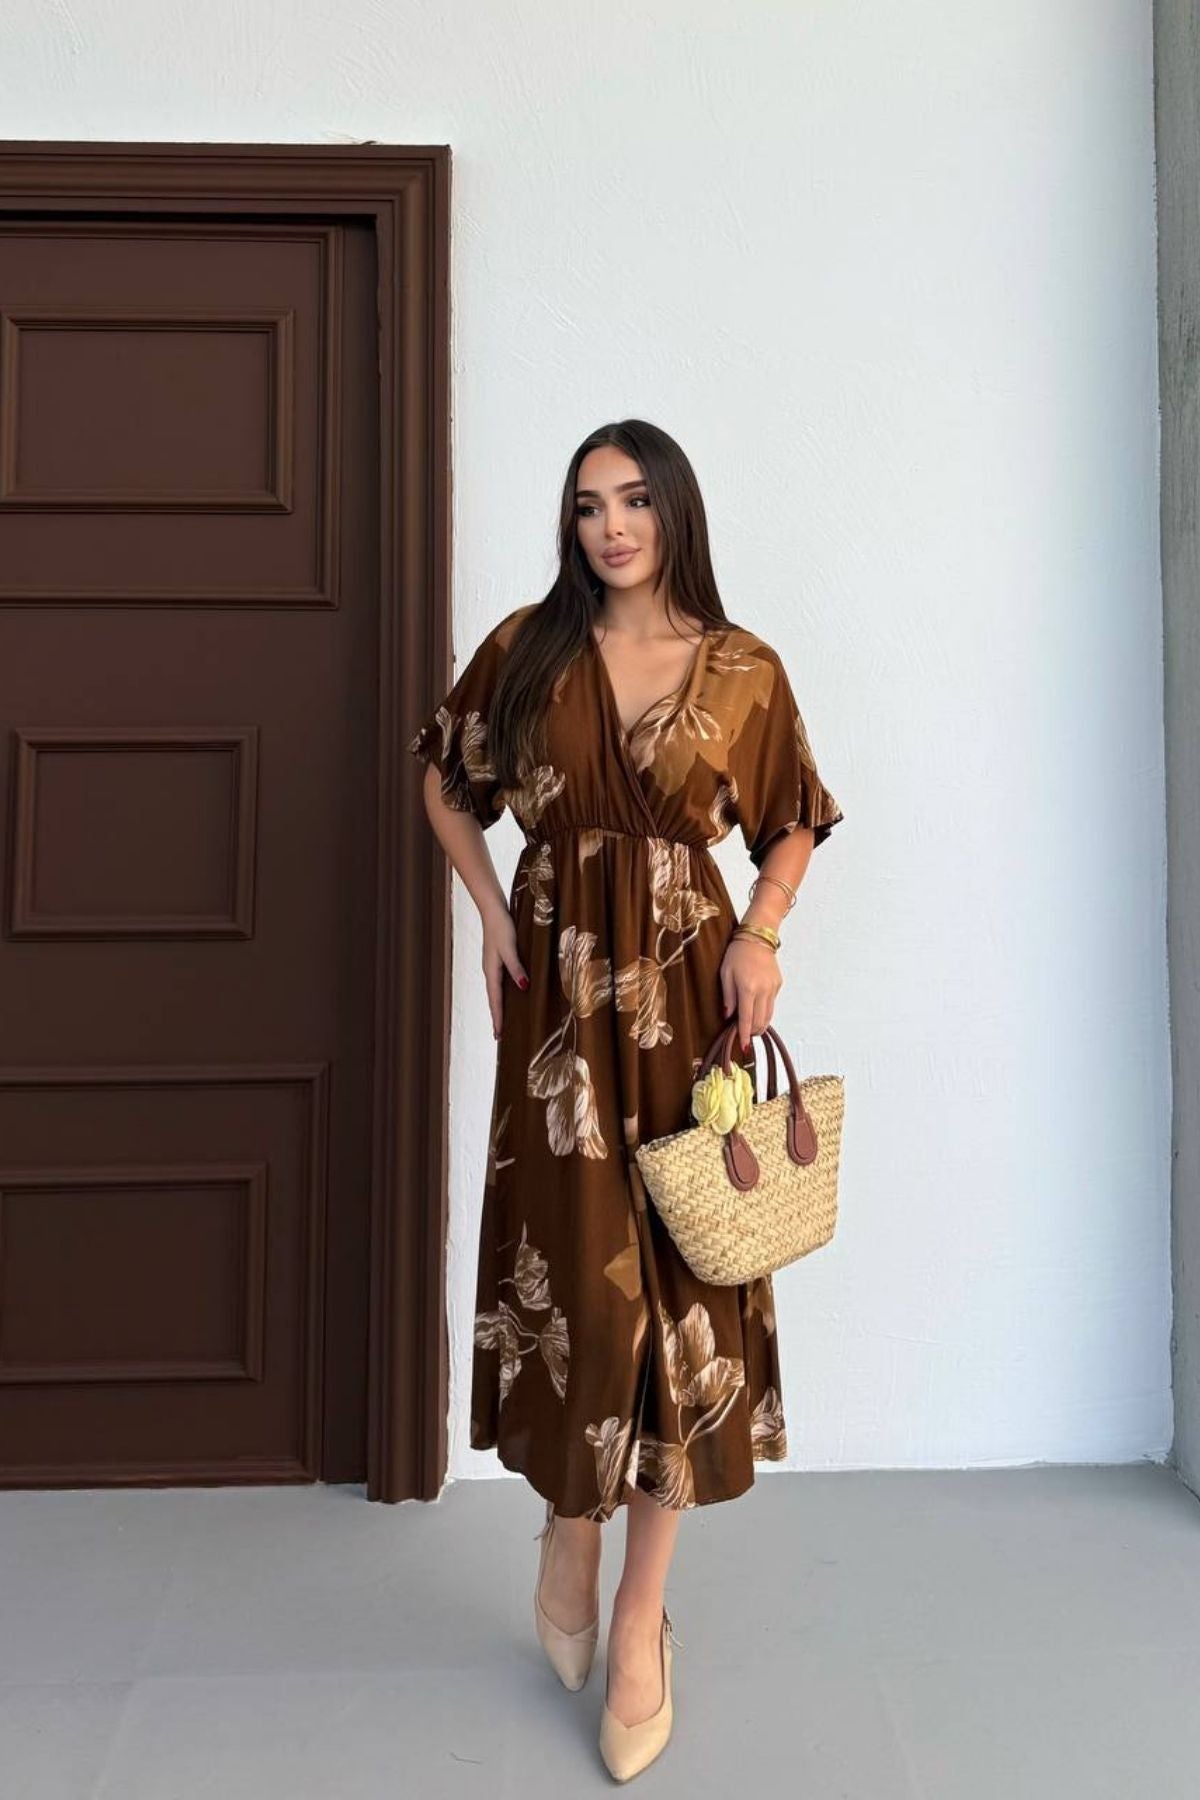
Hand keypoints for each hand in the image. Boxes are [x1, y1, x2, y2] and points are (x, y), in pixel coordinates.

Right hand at [482, 904, 527, 1038]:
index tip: (498, 1036)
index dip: (497, 1018)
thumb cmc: (502, 927)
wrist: (493, 909)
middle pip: (494, 999)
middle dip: (497, 1017)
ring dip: (500, 1006)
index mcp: (491, 971)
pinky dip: (503, 994)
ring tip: (504, 1021)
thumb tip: (523, 987)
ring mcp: (493, 965)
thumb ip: (516, 968)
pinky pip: (500, 982)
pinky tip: (511, 995)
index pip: (495, 1000)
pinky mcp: (498, 959)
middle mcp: (491, 971)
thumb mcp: (510, 948)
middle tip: (499, 1036)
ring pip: (497, 991)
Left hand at [719, 934, 781, 1053]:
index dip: (745, 1035)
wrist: (757, 937)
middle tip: (745, 1036)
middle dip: (753, 1032)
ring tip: (751, 1027)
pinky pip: (771, 1004)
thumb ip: (728, 997)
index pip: (747, 1019)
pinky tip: (756, 1008)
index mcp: (748, 988)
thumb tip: (729, 1016)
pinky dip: (764, 1011)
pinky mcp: (778, 985)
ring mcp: (773, 988)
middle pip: (760, 1021)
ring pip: (769, 1015)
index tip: (744, 1047)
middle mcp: (763, 990)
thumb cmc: (736, 954)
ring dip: (760, 1025)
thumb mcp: (725, 974)